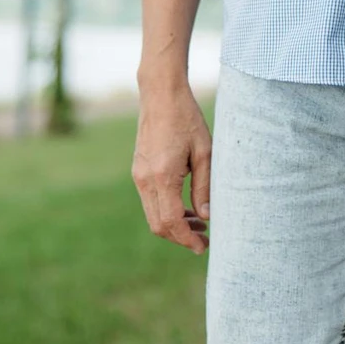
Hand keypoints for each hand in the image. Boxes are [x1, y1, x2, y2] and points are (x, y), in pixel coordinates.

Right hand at [132, 81, 212, 254]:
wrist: (161, 95)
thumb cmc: (188, 120)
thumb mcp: (204, 152)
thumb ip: (205, 187)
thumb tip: (206, 217)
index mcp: (162, 176)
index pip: (171, 221)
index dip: (187, 239)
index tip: (203, 247)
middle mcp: (145, 179)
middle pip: (158, 225)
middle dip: (181, 237)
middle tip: (205, 239)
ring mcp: (138, 175)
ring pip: (152, 215)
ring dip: (174, 225)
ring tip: (200, 223)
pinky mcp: (138, 170)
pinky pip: (150, 201)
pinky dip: (166, 211)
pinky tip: (186, 207)